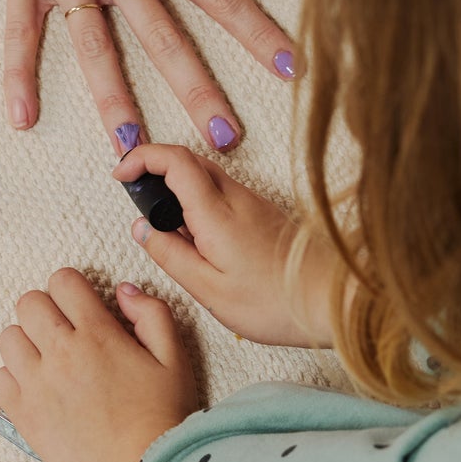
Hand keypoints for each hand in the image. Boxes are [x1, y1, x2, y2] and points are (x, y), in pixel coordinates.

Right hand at [0, 0, 302, 152]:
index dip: (258, 32)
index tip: (292, 69)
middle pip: (164, 36)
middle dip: (197, 90)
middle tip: (224, 139)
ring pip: (95, 46)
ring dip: (113, 98)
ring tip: (134, 143)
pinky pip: (19, 31)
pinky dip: (16, 74)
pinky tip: (22, 117)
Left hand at [0, 268, 198, 461]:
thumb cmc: (164, 419)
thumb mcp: (174, 359)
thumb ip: (151, 314)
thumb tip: (122, 290)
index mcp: (98, 335)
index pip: (63, 281)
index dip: (73, 288)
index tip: (82, 306)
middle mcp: (61, 354)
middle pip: (28, 303)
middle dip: (47, 309)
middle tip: (65, 331)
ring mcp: (37, 385)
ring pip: (8, 337)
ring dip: (27, 341)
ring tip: (49, 360)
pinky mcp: (24, 416)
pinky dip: (15, 378)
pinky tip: (39, 389)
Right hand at [116, 143, 336, 346]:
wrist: (339, 300)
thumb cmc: (278, 303)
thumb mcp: (210, 290)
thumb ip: (170, 255)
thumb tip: (142, 229)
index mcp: (216, 213)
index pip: (173, 160)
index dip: (141, 157)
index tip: (121, 174)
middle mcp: (237, 198)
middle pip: (190, 159)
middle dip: (156, 168)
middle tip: (137, 197)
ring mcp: (255, 203)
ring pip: (208, 176)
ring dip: (179, 187)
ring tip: (167, 228)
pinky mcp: (266, 214)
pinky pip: (225, 193)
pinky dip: (201, 201)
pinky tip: (199, 237)